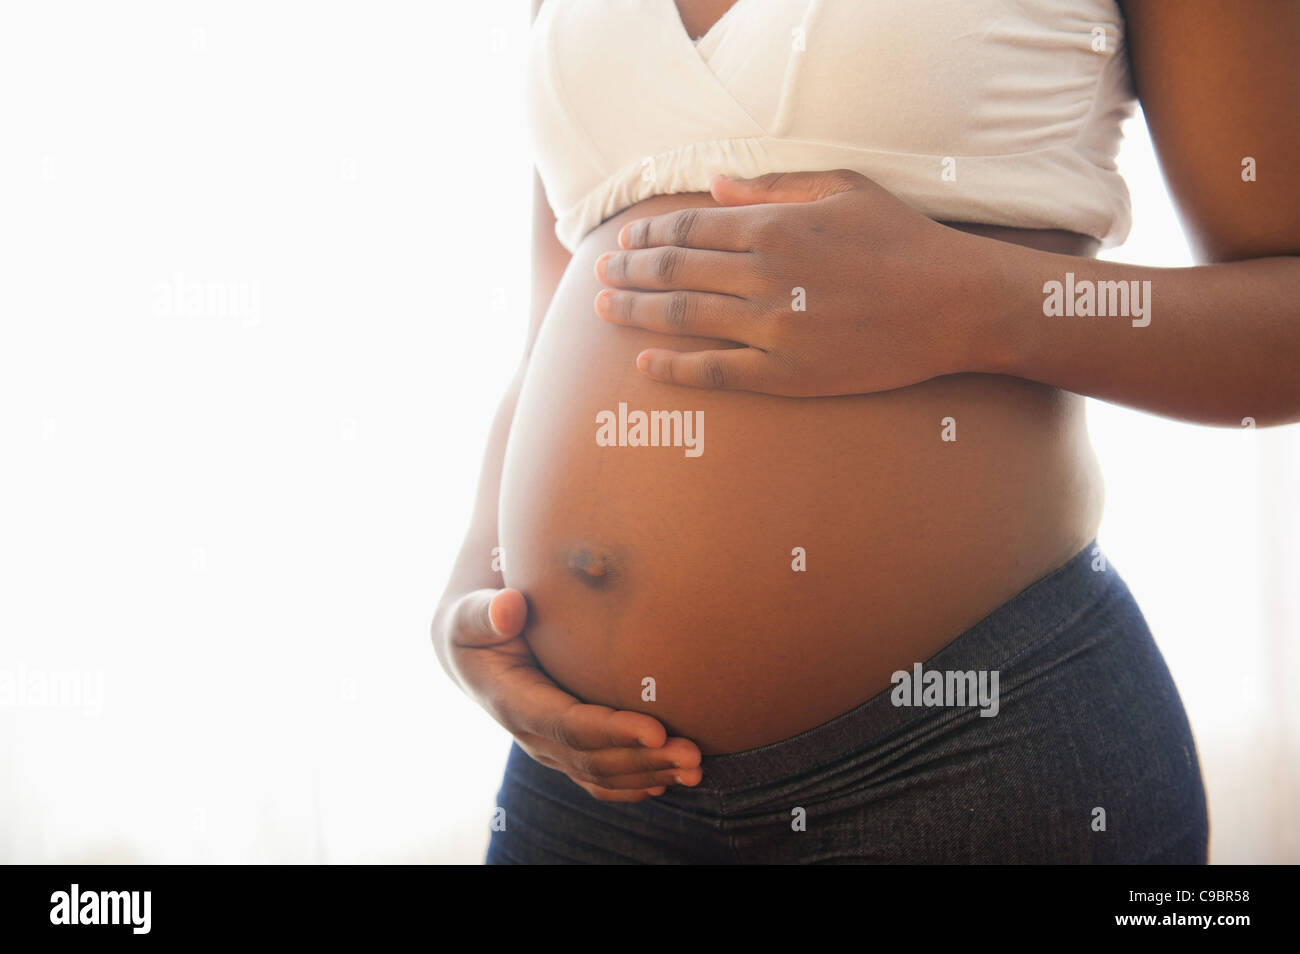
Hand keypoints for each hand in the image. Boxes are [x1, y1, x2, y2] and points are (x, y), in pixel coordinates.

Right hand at [434, 588, 702, 800]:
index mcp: (512, 703)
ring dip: (651, 774)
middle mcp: (532, 735)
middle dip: (644, 760)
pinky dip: (637, 784)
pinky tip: (670, 779)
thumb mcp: (469, 615)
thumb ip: (485, 612)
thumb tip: (510, 607)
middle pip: (593, 760)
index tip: (657, 729)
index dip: (612, 731)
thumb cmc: (476, 623)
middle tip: (693, 754)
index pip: (568, 725)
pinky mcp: (566, 749)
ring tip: (696, 767)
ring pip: (603, 775)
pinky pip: (601, 779)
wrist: (470, 650)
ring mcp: (550, 748)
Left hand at [593, 169, 989, 396]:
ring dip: (635, 311)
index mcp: (777, 226)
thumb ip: (772, 188)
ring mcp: (774, 328)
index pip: (690, 228)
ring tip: (602, 308)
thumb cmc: (902, 241)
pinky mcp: (788, 374)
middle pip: (675, 270)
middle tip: (598, 273)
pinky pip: (716, 372)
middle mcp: (766, 275)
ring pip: (684, 317)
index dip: (649, 233)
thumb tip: (715, 186)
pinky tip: (643, 365)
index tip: (624, 238)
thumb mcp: (842, 191)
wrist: (956, 304)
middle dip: (628, 270)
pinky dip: (674, 368)